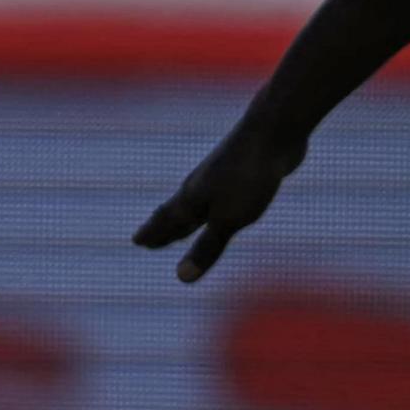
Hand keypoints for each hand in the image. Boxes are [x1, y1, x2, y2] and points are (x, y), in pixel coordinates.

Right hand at [134, 120, 309, 283]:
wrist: (273, 131)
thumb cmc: (247, 177)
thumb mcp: (228, 220)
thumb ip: (207, 248)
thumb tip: (182, 278)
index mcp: (192, 199)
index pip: (166, 221)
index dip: (153, 234)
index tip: (137, 242)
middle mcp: (200, 186)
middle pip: (177, 212)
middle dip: (164, 228)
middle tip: (148, 238)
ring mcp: (221, 176)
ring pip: (198, 201)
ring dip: (186, 215)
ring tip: (183, 221)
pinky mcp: (242, 170)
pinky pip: (220, 193)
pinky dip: (212, 204)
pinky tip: (223, 198)